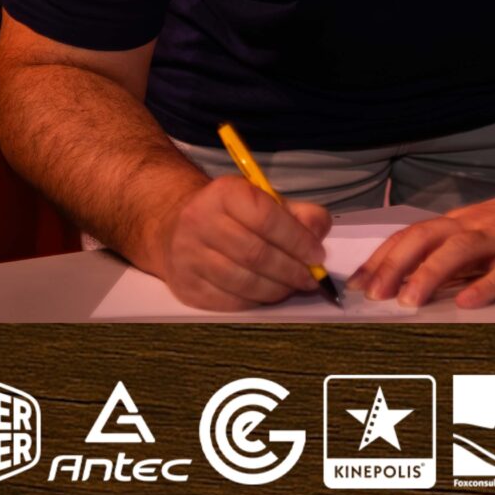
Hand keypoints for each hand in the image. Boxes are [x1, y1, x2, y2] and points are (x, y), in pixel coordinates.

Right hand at [156, 176, 332, 310]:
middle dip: (291, 271)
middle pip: (255, 254)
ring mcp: (188, 255)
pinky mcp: (185, 285)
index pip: (266, 217)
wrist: (177, 227)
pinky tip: (267, 295)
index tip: (318, 256)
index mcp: (225, 193)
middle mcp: (200, 221)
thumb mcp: (266, 201)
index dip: (297, 240)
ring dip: (276, 290)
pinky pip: (228, 302)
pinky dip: (255, 302)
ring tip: (292, 287)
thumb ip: (299, 215)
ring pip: (242, 282)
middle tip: (311, 279)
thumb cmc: (233, 215)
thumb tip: (318, 236)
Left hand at [349, 188, 494, 309]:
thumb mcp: (482, 235)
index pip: (412, 235)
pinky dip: (485, 285)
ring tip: (408, 301)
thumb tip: (410, 281)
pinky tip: (468, 302)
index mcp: (460, 223)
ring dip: (429, 274)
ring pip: (459, 250)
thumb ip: (451, 255)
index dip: (383, 257)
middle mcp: (475, 225)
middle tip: (373, 294)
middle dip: (395, 265)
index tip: (359, 283)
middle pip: (426, 238)